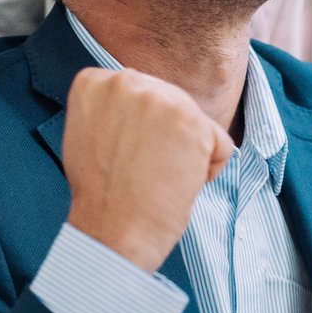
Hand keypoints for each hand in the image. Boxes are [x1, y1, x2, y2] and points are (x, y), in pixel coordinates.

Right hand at [60, 69, 232, 272]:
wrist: (111, 231)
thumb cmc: (103, 194)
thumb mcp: (90, 133)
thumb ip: (114, 109)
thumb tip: (144, 107)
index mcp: (94, 82)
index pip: (142, 93)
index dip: (140, 131)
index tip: (122, 155)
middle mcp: (125, 81)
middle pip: (173, 104)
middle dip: (167, 140)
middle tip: (142, 171)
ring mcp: (160, 98)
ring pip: (197, 123)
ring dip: (187, 154)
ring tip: (157, 178)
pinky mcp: (192, 122)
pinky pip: (221, 144)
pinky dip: (209, 169)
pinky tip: (177, 185)